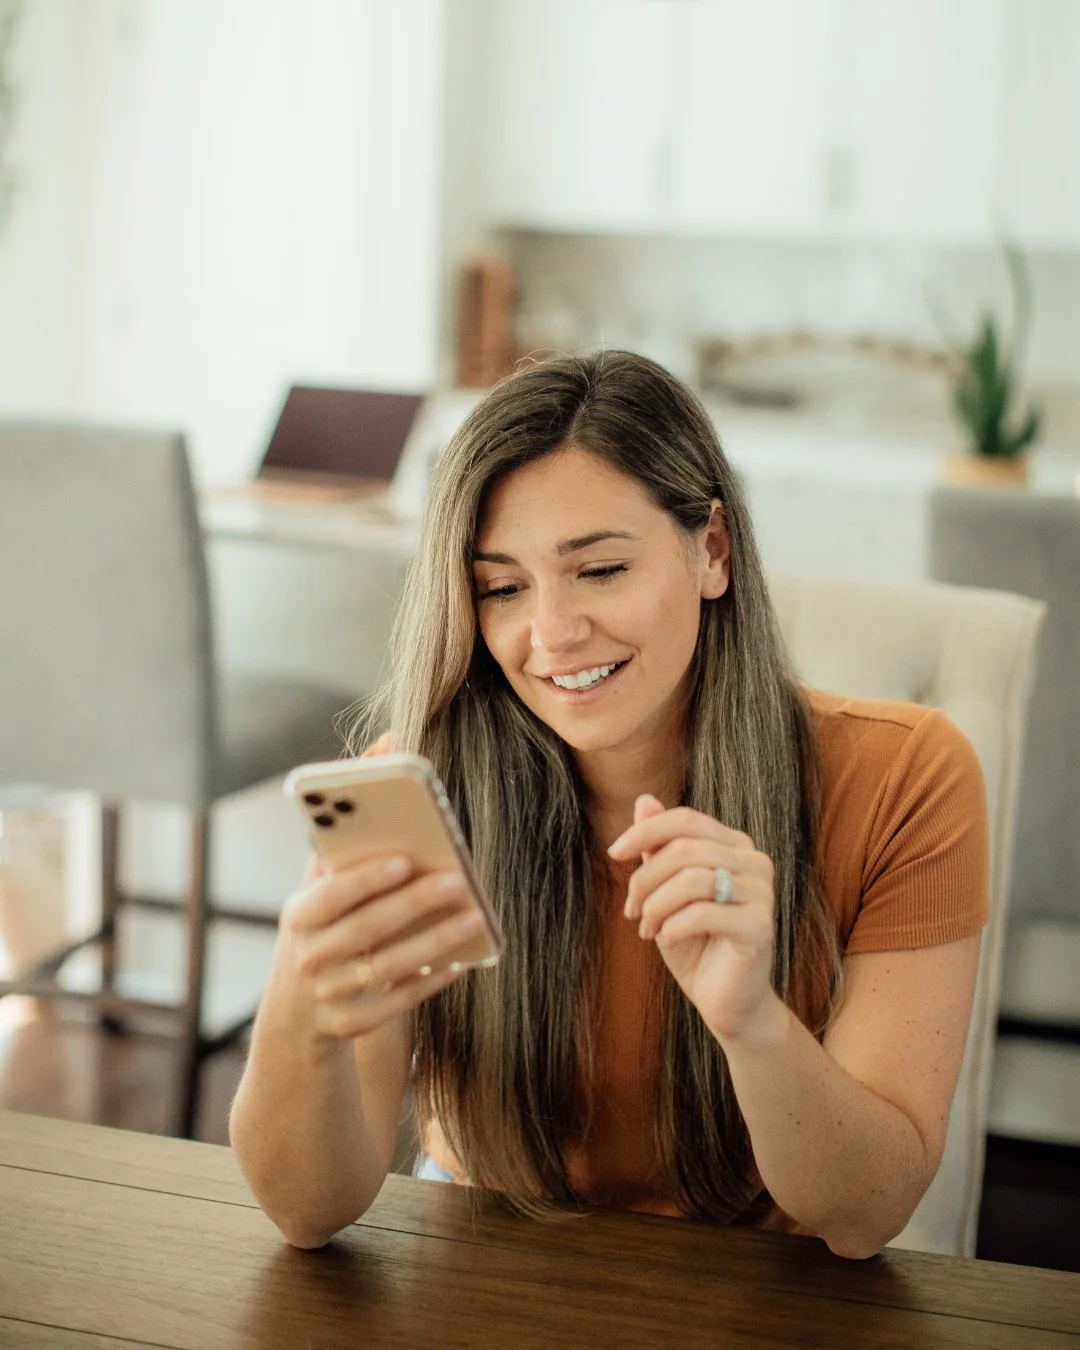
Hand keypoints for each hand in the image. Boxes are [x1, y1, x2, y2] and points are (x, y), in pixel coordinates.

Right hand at [267, 853, 484, 1041]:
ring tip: (473, 918)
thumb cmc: (317, 939)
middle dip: (415, 902)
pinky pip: (396, 1003)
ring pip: (388, 966)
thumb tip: (365, 819)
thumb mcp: (310, 904)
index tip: (406, 859)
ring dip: (434, 941)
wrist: (293, 1016)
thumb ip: (333, 867)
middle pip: (368, 928)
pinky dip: (427, 983)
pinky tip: (459, 963)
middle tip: (458, 881)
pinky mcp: (349, 1024)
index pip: (332, 895)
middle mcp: (310, 957)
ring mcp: (328, 994)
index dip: (367, 878)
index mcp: (300, 917)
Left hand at [611, 796, 781, 1044]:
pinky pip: (703, 913)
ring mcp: (762, 893)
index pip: (686, 819)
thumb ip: (660, 847)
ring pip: (692, 879)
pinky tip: (667, 940)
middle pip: (684, 848)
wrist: (726, 1001)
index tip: (614, 853)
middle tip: (631, 910)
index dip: (645, 831)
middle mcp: (754, 862)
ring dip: (656, 905)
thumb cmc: (695, 942)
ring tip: (647, 928)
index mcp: (735, 845)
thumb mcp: (666, 891)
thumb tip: (645, 800)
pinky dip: (673, 927)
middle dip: (645, 879)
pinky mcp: (760, 926)